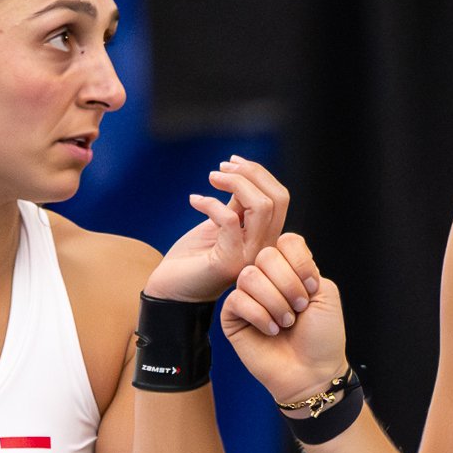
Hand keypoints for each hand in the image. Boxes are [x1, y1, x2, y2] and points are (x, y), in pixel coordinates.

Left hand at [143, 155, 290, 302]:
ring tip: (212, 178)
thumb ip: (239, 205)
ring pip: (261, 207)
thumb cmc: (194, 257)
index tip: (233, 162)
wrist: (172, 290)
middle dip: (250, 173)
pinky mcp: (229, 263)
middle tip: (221, 167)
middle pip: (277, 199)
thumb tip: (243, 176)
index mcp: (266, 237)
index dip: (259, 173)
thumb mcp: (222, 224)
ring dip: (235, 183)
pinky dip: (210, 203)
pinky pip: (230, 220)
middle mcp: (264, 249)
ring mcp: (249, 258)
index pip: (280, 198)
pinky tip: (193, 201)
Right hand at [219, 234, 344, 405]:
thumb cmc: (321, 336)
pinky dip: (259, 315)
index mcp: (290, 269)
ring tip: (286, 323)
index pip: (287, 241)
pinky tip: (271, 331)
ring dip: (274, 302)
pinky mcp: (233, 316)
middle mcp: (267, 278)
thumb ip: (305, 266)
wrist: (312, 371)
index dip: (300, 262)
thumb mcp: (326, 293)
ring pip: (249, 276)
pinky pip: (237, 300)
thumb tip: (275, 258)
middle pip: (266, 256)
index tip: (312, 288)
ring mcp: (248, 296)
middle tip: (299, 309)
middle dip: (288, 284)